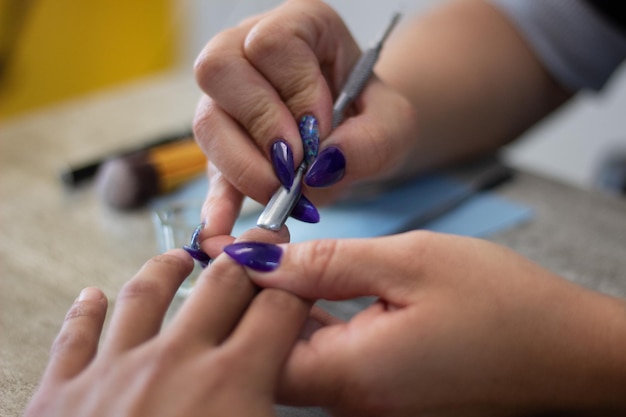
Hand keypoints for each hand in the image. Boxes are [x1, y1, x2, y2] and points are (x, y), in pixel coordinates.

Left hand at [24, 228, 308, 416]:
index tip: (298, 270)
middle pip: (221, 284)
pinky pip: (76, 335)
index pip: (277, 307)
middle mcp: (175, 361)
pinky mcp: (62, 391)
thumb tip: (320, 409)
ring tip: (181, 257)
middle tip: (255, 241)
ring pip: (146, 292)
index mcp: (232, 383)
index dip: (293, 282)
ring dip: (168, 267)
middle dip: (245, 258)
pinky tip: (91, 296)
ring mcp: (115, 370)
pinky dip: (85, 311)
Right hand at [193, 0, 419, 237]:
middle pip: (220, 69)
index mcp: (298, 27)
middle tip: (294, 164)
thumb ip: (371, 141)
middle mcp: (249, 52)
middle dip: (260, 125)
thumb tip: (318, 168)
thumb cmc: (372, 117)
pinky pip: (208, 169)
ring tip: (282, 193)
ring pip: (207, 120)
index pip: (273, 43)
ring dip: (243, 164)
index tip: (322, 128)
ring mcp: (228, 99)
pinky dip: (216, 201)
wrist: (355, 138)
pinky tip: (223, 227)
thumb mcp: (393, 126)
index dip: (295, 90)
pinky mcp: (223, 144)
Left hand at [222, 231, 625, 414]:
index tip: (227, 243)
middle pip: (265, 355)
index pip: (253, 343)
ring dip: (279, 308)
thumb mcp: (407, 262)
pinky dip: (311, 323)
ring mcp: (365, 405)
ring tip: (273, 258)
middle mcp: (350, 404)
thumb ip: (324, 263)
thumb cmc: (501, 304)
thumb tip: (258, 257)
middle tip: (249, 245)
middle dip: (249, 299)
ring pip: (293, 357)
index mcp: (351, 376)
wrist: (565, 351)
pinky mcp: (380, 395)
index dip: (233, 292)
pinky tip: (309, 288)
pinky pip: (326, 360)